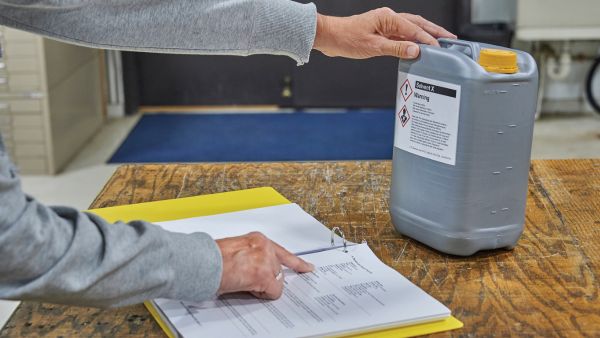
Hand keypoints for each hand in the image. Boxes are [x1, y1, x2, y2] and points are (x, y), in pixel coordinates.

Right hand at [216, 232, 313, 298]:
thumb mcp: (237, 249)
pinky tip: (246, 286)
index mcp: (257, 239)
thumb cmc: (212, 258)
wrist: (203, 262)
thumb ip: (252, 255)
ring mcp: (266, 261)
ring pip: (276, 281)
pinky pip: (273, 292)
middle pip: (278, 269)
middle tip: (248, 279)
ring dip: (261, 286)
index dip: (297, 263)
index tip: (307, 268)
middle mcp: (265, 246)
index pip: (283, 252)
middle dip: (267, 278)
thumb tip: (254, 269)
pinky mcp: (265, 275)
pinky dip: (262, 294)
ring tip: (241, 279)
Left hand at [313, 7, 456, 59]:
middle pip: (417, 23)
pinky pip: (402, 34)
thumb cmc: (346, 39)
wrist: (329, 37)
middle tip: (450, 39)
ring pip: (411, 27)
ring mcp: (385, 24)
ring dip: (425, 34)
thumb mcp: (373, 47)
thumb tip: (415, 50)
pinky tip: (418, 45)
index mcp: (388, 18)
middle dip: (434, 31)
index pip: (414, 30)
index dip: (428, 40)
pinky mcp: (380, 31)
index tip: (440, 48)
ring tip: (439, 41)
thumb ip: (396, 49)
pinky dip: (413, 39)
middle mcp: (388, 18)